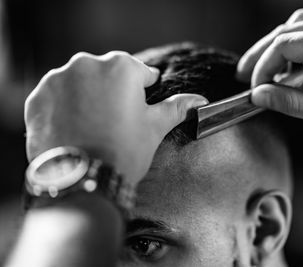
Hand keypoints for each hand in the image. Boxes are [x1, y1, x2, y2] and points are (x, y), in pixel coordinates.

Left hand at [25, 51, 207, 180]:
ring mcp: (58, 80)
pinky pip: (56, 97)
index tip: (139, 106)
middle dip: (113, 93)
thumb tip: (201, 101)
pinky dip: (64, 108)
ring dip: (87, 98)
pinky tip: (73, 128)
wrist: (83, 182)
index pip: (140, 72)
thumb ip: (178, 107)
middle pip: (107, 75)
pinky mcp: (38, 98)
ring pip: (80, 83)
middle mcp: (86, 64)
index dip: (143, 91)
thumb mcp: (155, 127)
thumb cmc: (124, 151)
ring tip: (93, 127)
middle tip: (116, 122)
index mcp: (121, 67)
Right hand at [237, 9, 302, 143]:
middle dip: (263, 52)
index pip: (284, 45)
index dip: (263, 67)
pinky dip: (299, 47)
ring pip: (302, 25)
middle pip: (288, 29)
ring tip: (268, 70)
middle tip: (246, 73)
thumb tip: (261, 95)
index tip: (256, 88)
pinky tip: (295, 68)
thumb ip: (291, 102)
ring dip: (280, 46)